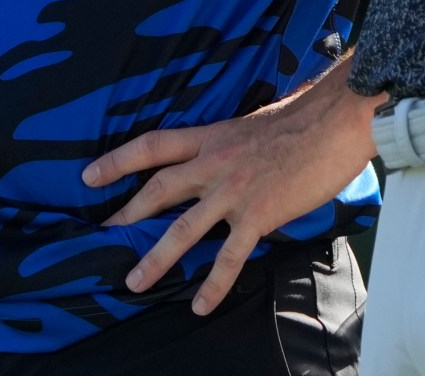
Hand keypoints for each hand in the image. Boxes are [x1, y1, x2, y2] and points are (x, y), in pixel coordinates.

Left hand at [80, 59, 378, 315]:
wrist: (335, 121)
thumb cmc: (303, 119)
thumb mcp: (252, 124)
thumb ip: (230, 144)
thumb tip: (224, 157)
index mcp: (211, 137)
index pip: (153, 145)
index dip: (118, 160)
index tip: (89, 175)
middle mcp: (214, 162)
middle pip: (157, 189)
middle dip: (126, 214)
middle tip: (101, 235)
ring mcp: (234, 190)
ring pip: (183, 228)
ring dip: (155, 257)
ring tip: (133, 282)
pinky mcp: (258, 214)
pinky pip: (229, 256)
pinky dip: (214, 283)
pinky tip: (200, 304)